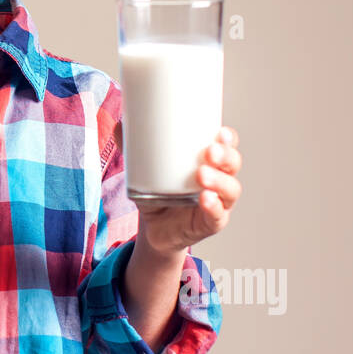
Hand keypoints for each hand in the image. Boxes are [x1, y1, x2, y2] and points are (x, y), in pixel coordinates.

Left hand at [131, 126, 241, 256]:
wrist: (155, 229)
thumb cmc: (158, 192)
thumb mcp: (145, 169)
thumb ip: (133, 148)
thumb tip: (120, 124)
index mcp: (208, 161)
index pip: (226, 145)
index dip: (227, 137)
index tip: (218, 131)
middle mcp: (219, 180)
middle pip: (232, 164)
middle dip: (225, 155)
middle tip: (209, 151)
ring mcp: (218, 203)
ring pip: (230, 189)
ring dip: (220, 180)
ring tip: (202, 174)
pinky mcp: (210, 223)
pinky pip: (218, 216)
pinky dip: (214, 207)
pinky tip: (205, 199)